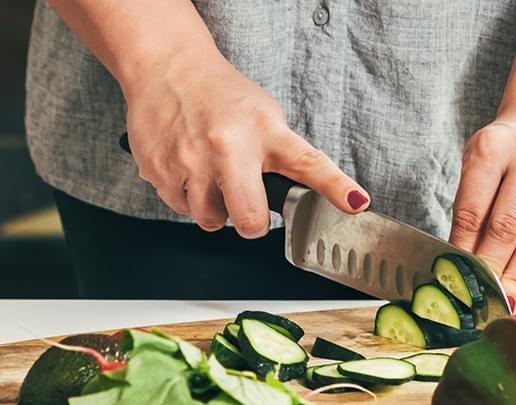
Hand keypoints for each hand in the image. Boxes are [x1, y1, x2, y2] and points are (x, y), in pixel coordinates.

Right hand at [122, 57, 368, 236]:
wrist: (167, 68)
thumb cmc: (221, 97)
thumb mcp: (264, 116)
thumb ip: (281, 155)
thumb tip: (299, 198)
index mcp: (264, 130)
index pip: (307, 163)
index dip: (336, 188)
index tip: (357, 204)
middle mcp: (227, 146)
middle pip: (248, 217)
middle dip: (251, 224)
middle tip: (248, 209)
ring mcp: (190, 160)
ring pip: (210, 219)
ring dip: (214, 209)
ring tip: (211, 176)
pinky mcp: (159, 170)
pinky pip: (180, 207)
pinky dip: (186, 196)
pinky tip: (188, 168)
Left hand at [450, 103, 515, 314]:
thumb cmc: (507, 153)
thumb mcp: (480, 167)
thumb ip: (471, 210)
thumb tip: (462, 268)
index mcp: (492, 148)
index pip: (472, 210)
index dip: (463, 251)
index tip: (456, 282)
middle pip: (508, 228)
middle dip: (492, 270)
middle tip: (480, 302)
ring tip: (503, 307)